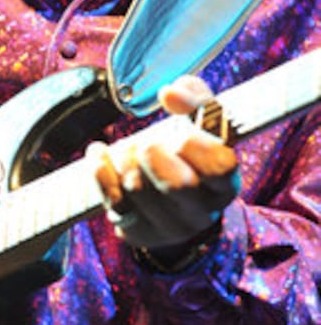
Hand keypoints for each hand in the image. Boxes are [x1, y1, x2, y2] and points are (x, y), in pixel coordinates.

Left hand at [90, 75, 239, 252]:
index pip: (219, 167)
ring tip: (128, 150)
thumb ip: (196, 99)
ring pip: (138, 189)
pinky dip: (100, 170)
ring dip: (125, 159)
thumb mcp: (204, 127)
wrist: (177, 206)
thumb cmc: (190, 157)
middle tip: (148, 143)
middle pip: (176, 184)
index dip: (197, 145)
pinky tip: (100, 154)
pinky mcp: (137, 232)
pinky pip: (111, 199)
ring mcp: (167, 227)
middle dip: (154, 154)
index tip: (182, 134)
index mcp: (224, 185)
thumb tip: (170, 93)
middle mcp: (200, 212)